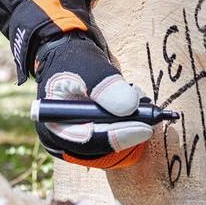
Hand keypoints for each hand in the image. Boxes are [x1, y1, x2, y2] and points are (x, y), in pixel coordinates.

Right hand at [33, 33, 151, 170]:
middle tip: (150, 115)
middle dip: (128, 131)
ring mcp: (80, 136)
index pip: (87, 140)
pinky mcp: (94, 133)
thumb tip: (130, 106)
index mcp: (54, 123)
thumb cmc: (74, 60)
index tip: (144, 129)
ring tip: (141, 99)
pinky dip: (129, 121)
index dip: (117, 137)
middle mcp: (66, 136)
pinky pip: (115, 135)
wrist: (71, 57)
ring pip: (112, 143)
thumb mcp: (88, 68)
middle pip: (101, 148)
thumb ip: (105, 86)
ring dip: (131, 125)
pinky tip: (136, 103)